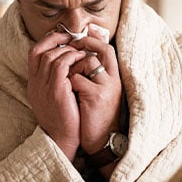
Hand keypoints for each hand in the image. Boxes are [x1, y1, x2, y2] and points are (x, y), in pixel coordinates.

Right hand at [27, 31, 89, 159]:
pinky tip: (83, 58)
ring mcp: (43, 87)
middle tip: (73, 38)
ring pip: (51, 56)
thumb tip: (68, 62)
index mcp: (33, 84)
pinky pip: (61, 64)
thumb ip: (56, 80)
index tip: (62, 37)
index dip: (46, 41)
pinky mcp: (55, 90)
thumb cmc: (64, 119)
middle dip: (57, 40)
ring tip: (81, 49)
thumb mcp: (54, 97)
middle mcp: (34, 83)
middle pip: (40, 50)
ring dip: (67, 49)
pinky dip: (72, 57)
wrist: (62, 140)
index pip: (33, 53)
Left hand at [68, 25, 122, 155]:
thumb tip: (79, 56)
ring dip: (72, 68)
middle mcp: (113, 79)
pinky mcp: (96, 96)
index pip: (107, 48)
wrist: (100, 141)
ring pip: (87, 62)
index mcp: (114, 77)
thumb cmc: (95, 116)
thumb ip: (93, 75)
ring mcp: (106, 86)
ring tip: (67, 80)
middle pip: (102, 50)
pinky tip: (67, 92)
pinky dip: (68, 83)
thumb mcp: (99, 92)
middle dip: (84, 47)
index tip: (77, 40)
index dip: (93, 40)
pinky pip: (76, 78)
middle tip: (68, 50)